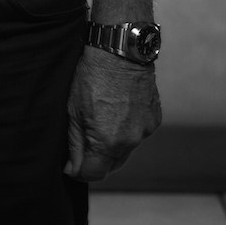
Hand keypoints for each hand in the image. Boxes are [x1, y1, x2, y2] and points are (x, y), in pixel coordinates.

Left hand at [64, 46, 160, 180]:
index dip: (79, 172)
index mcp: (107, 141)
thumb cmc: (92, 76)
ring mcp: (145, 130)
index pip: (93, 174)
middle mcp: (130, 141)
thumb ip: (75, 143)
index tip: (70, 164)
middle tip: (83, 144)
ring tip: (101, 122)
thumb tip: (73, 168)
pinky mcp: (154, 119)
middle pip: (111, 165)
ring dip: (113, 146)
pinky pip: (139, 134)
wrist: (120, 50)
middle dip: (96, 160)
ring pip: (126, 150)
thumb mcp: (74, 109)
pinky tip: (118, 113)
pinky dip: (128, 131)